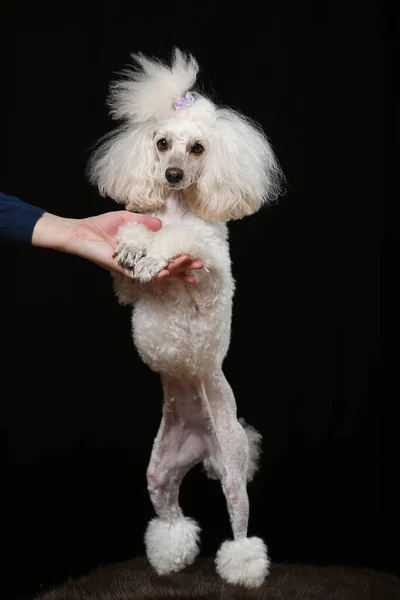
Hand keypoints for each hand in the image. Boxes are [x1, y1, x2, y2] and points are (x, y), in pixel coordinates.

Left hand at [32, 211, 202, 280]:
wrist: (80, 232)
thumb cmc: (100, 226)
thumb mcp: (127, 219)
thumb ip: (144, 222)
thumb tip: (161, 225)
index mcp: (142, 252)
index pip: (165, 258)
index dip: (181, 261)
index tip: (196, 261)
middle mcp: (139, 262)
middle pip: (166, 268)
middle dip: (183, 268)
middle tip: (199, 266)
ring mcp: (132, 267)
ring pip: (157, 272)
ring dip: (173, 270)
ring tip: (187, 264)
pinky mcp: (122, 269)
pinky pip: (141, 274)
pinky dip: (154, 274)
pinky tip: (166, 272)